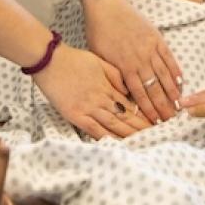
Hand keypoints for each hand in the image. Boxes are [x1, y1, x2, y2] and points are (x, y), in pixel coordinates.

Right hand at [32, 45, 151, 138]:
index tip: (154, 121)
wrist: (50, 61)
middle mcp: (100, 99)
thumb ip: (115, 76)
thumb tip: (128, 90)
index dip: (143, 114)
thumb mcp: (100, 61)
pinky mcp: (74, 115)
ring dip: (127, 135)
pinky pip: (92, 130)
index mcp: (107, 86)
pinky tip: (115, 145)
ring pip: (112, 125)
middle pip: (124, 117)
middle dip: (140, 128)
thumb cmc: (74, 59)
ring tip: (140, 142)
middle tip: (154, 136)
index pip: (130, 105)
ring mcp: (87, 108)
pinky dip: (105, 138)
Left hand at [82, 0, 182, 121]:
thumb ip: (113, 75)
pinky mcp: (156, 38)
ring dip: (173, 92)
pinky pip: (169, 58)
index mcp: (124, 67)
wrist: (106, 6)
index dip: (148, 109)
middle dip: (164, 106)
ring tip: (179, 105)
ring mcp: (150, 49)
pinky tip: (180, 82)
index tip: (155, 122)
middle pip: (155, 88)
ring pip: (164, 75)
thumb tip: (125, 93)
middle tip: (171, 120)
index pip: (139, 94)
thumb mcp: (99, 57)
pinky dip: (175, 71)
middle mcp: (140, 60)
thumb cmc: (98, 32)